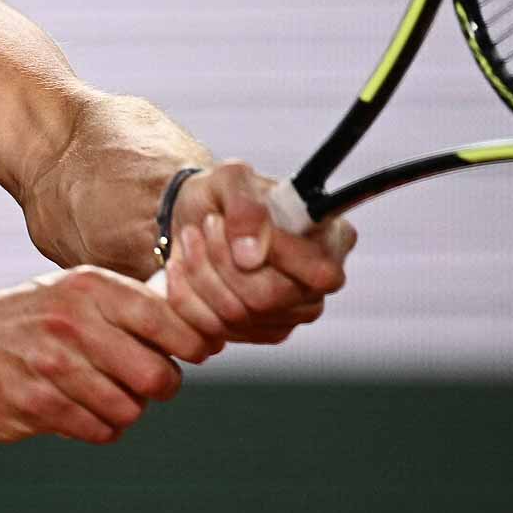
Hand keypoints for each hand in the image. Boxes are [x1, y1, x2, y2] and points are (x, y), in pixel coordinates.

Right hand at [0, 265, 221, 444]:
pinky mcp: (35, 404)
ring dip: (125, 410)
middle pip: (159, 376)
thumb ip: (128, 305)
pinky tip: (76, 410)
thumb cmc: (22, 323)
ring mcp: (51, 364)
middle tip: (143, 382)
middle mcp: (71, 321)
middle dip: (160, 387)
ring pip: (131, 410)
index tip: (194, 353)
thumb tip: (202, 328)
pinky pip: (100, 431)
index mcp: (88, 286)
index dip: (194, 344)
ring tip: (100, 395)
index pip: (170, 320)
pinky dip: (98, 428)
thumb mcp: (69, 293)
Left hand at [161, 161, 356, 344]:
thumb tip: (251, 256)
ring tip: (190, 238)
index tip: (223, 222)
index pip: (318, 272)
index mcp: (332, 241)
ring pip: (236, 315)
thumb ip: (246, 206)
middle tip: (201, 226)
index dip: (272, 254)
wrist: (193, 219)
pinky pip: (213, 330)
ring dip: (198, 273)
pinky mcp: (256, 333)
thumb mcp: (230, 179)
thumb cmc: (223, 195)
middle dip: (219, 259)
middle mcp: (317, 286)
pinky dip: (185, 297)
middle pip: (267, 298)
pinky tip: (180, 268)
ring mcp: (289, 315)